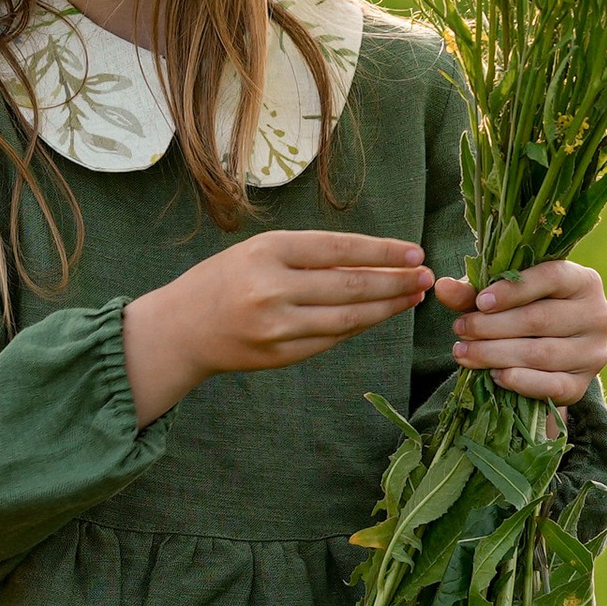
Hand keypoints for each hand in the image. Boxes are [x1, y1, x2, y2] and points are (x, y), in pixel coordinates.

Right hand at [123, 230, 429, 423]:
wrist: (179, 330)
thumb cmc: (222, 281)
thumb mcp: (257, 251)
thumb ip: (308, 256)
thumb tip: (373, 261)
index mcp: (267, 252)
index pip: (339, 249)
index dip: (382, 251)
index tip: (415, 252)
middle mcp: (272, 290)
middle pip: (350, 285)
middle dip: (395, 281)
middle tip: (427, 277)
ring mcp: (276, 328)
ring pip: (348, 317)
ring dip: (386, 308)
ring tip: (412, 296)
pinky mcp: (279, 356)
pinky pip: (331, 339)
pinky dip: (359, 326)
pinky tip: (379, 316)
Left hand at [435, 261, 606, 409]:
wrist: (550, 357)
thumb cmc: (525, 312)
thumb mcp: (502, 297)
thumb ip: (473, 292)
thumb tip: (441, 287)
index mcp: (584, 281)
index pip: (551, 278)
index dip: (513, 290)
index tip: (480, 302)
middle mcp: (598, 315)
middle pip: (540, 319)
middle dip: (492, 326)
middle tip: (460, 330)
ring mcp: (594, 353)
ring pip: (540, 354)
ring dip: (495, 354)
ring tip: (464, 353)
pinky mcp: (583, 385)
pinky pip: (549, 386)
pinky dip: (518, 381)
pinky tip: (493, 375)